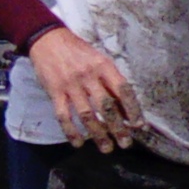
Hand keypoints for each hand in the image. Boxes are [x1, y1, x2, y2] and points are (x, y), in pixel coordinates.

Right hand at [29, 27, 141, 149]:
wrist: (48, 40)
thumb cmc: (79, 52)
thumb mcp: (99, 59)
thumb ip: (111, 81)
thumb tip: (125, 106)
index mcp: (103, 66)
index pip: (123, 90)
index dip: (133, 109)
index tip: (139, 125)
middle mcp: (88, 76)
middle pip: (106, 106)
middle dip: (118, 127)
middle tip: (126, 143)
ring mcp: (70, 85)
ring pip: (86, 115)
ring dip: (97, 134)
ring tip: (107, 148)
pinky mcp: (54, 92)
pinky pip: (63, 116)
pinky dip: (71, 132)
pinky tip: (78, 143)